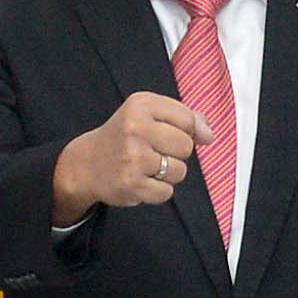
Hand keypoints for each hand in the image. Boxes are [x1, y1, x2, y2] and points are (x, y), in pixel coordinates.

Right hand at [54, 90, 210, 219]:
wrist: (88, 164)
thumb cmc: (126, 136)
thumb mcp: (150, 113)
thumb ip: (185, 117)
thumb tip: (209, 135)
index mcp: (141, 105)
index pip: (187, 119)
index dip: (186, 131)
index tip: (169, 134)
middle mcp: (135, 128)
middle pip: (186, 146)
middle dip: (176, 153)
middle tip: (154, 151)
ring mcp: (132, 157)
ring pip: (180, 171)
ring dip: (168, 174)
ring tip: (146, 167)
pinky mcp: (131, 184)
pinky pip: (166, 192)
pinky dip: (157, 191)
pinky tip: (141, 180)